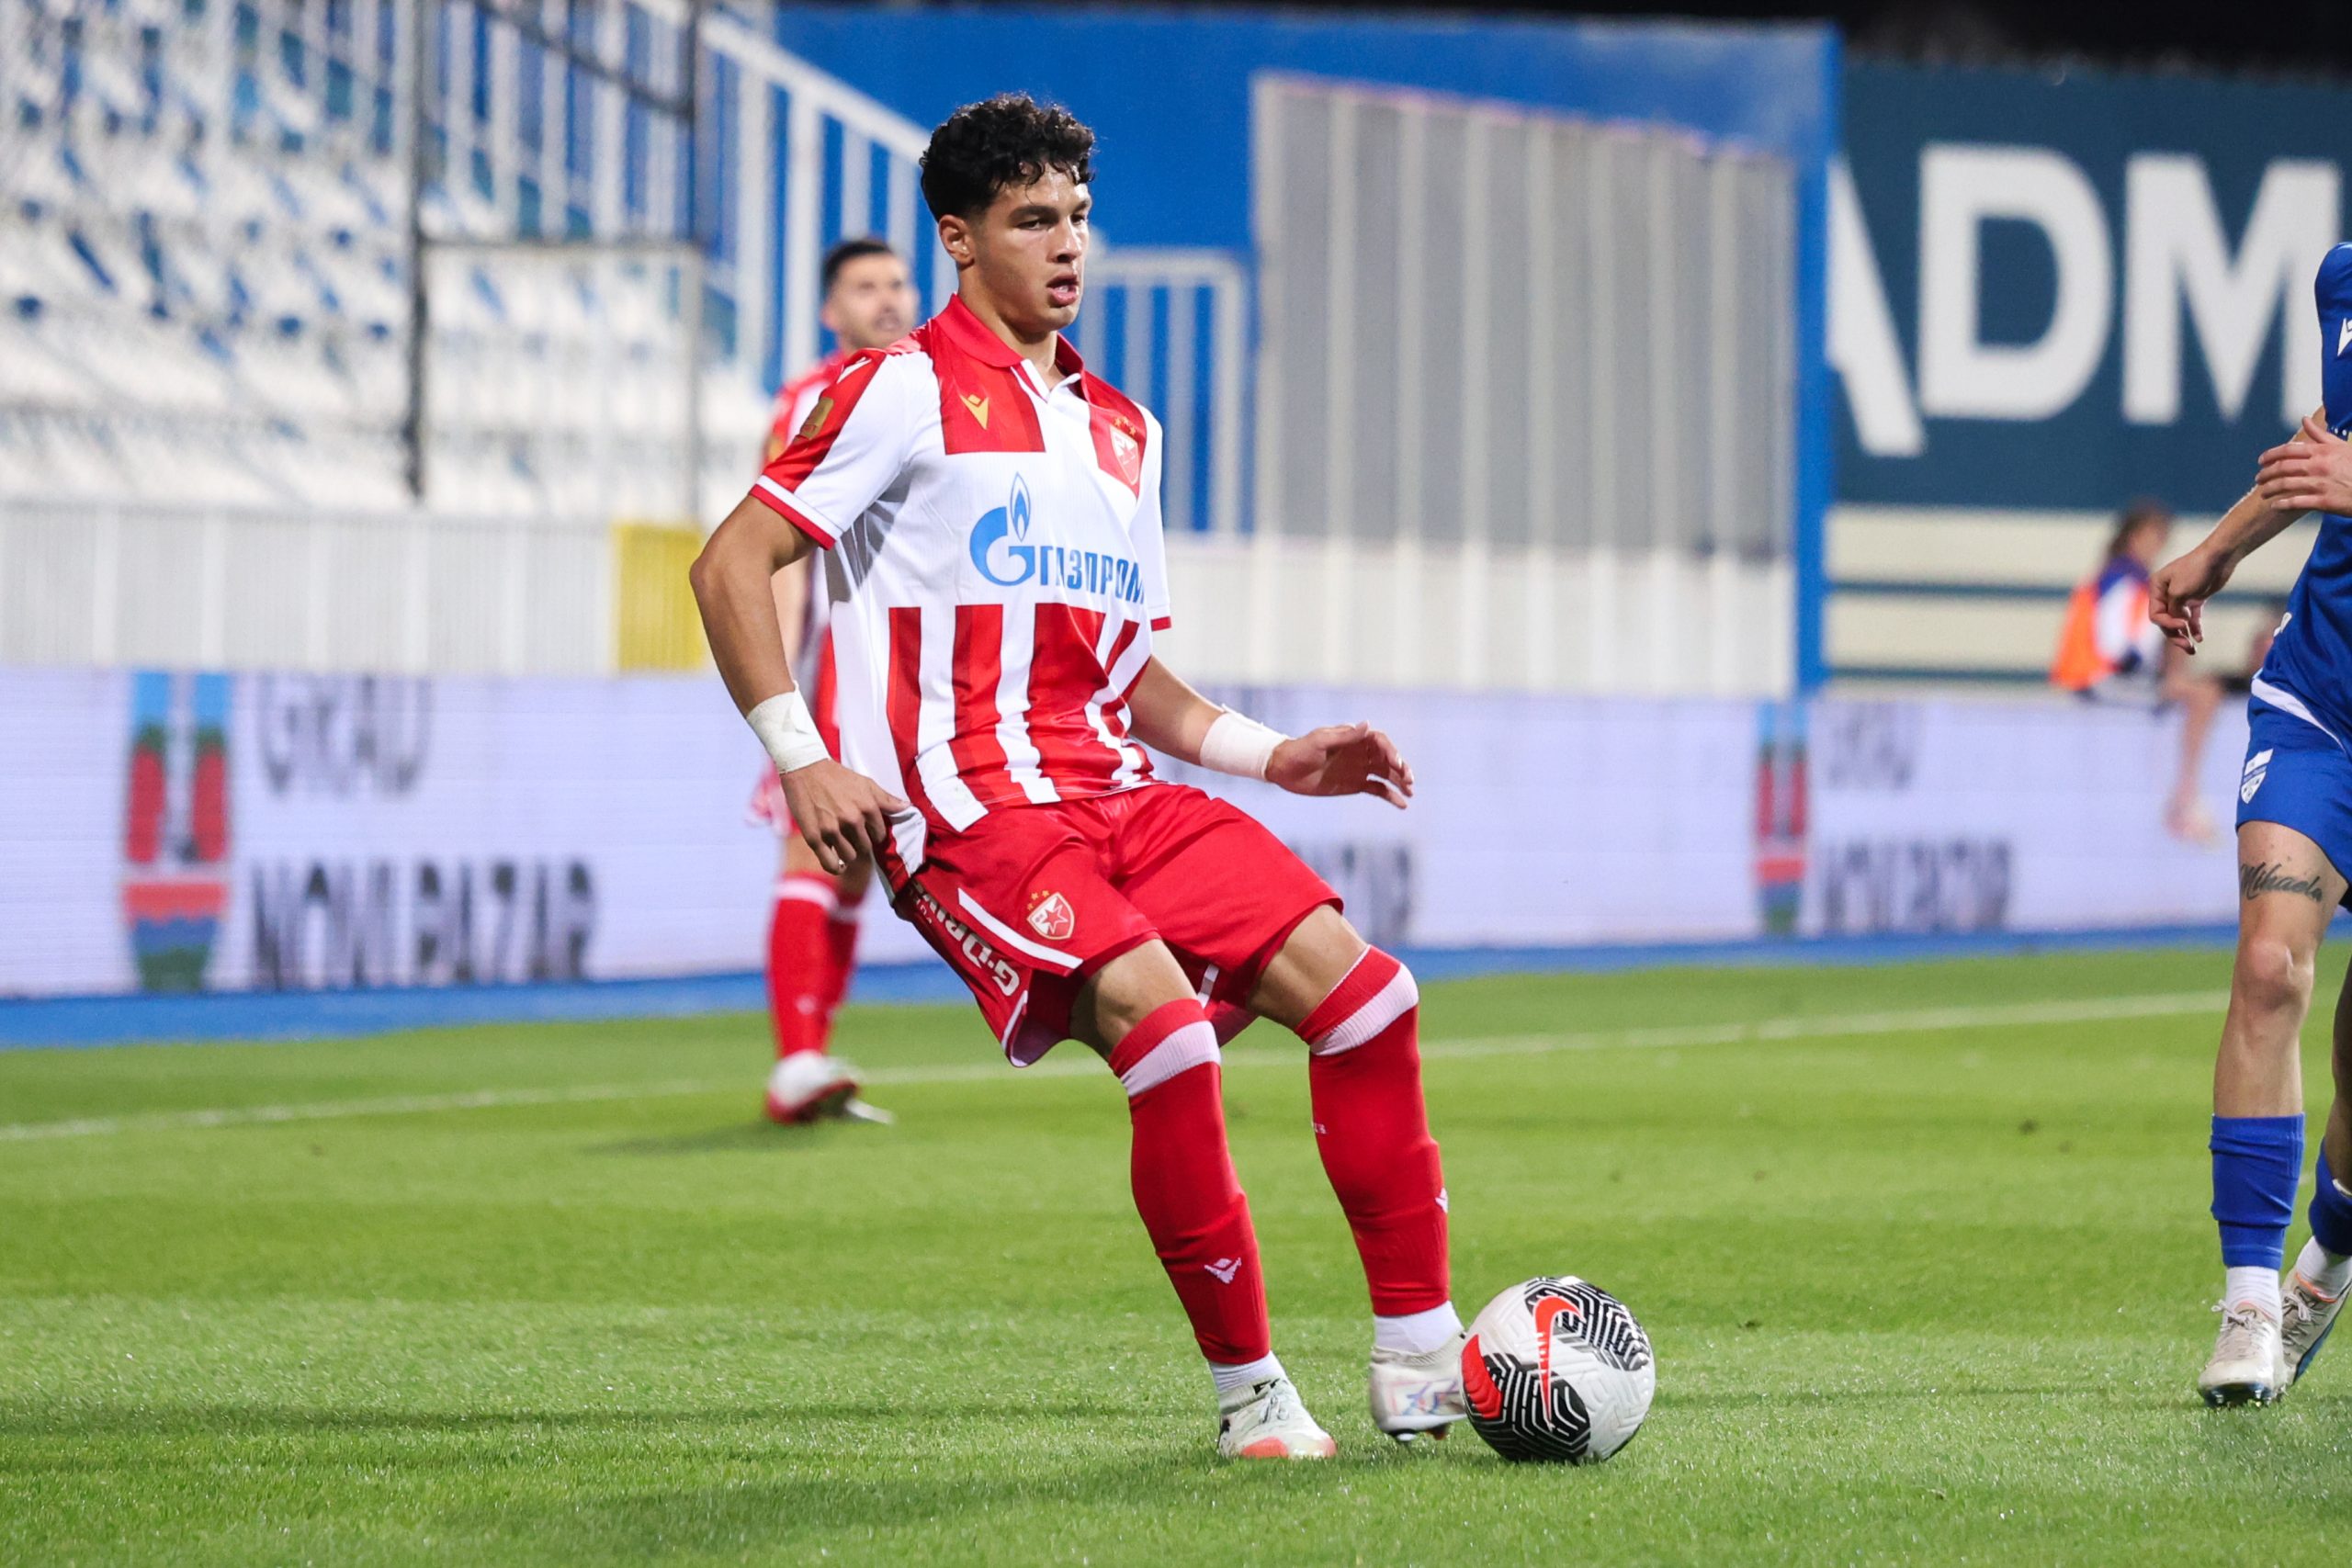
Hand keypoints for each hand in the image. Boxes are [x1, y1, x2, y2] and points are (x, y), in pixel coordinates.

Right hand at [779, 759, 909, 872]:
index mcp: (867, 807)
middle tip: (851, 835)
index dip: (873, 834)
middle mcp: (852, 820)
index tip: (865, 831)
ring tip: (842, 843)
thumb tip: (907, 808)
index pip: (879, 835)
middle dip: (860, 843)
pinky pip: (830, 864)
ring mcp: (832, 830)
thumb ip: (886, 799)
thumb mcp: (865, 783)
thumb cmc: (837, 775)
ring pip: (849, 856)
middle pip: (865, 847)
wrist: (805, 768)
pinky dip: (836, 867)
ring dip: (847, 852)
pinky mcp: (814, 837)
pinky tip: (838, 865)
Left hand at [1267, 722, 1413, 808]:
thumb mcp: (1320, 741)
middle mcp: (1360, 752)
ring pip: (1386, 774)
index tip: (1396, 764)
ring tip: (1411, 792)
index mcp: (1353, 738)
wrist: (1283, 769)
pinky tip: (1402, 804)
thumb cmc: (1299, 750)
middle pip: (1387, 758)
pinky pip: (1378, 789)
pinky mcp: (1355, 784)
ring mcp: (1359, 769)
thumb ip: (1345, 736)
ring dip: (1400, 782)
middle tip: (1410, 780)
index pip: (1380, 742)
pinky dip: (1391, 796)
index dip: (1391, 751)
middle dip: (1401, 768)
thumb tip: (1367, 724)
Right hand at [2148, 543, 2233, 654]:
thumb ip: (2174, 610)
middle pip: (2166, 621)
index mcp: (2156, 589)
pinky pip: (2192, 618)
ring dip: (2185, 636)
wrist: (2219, 557)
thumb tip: (2176, 624)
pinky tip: (2200, 638)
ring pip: (2179, 622)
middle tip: (2187, 647)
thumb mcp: (2179, 592)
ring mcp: (2180, 597)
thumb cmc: (2196, 569)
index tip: (2183, 626)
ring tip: (2193, 649)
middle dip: (2176, 636)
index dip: (2168, 624)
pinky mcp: (2195, 599)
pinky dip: (2195, 628)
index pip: (2156, 614)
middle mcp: (2165, 594)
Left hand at [2256, 413, 2351, 513]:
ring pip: (2285, 485)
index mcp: (2321, 451)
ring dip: (2270, 489)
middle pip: (2282, 468)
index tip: (2261, 461)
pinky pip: (2297, 502)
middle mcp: (2318, 466)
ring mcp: (2320, 484)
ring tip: (2263, 493)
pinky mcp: (2324, 501)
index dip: (2270, 456)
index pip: (2288, 451)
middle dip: (2266, 474)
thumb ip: (2319, 434)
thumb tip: (2303, 419)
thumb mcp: (2341, 445)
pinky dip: (2282, 504)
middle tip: (2258, 479)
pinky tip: (2275, 506)